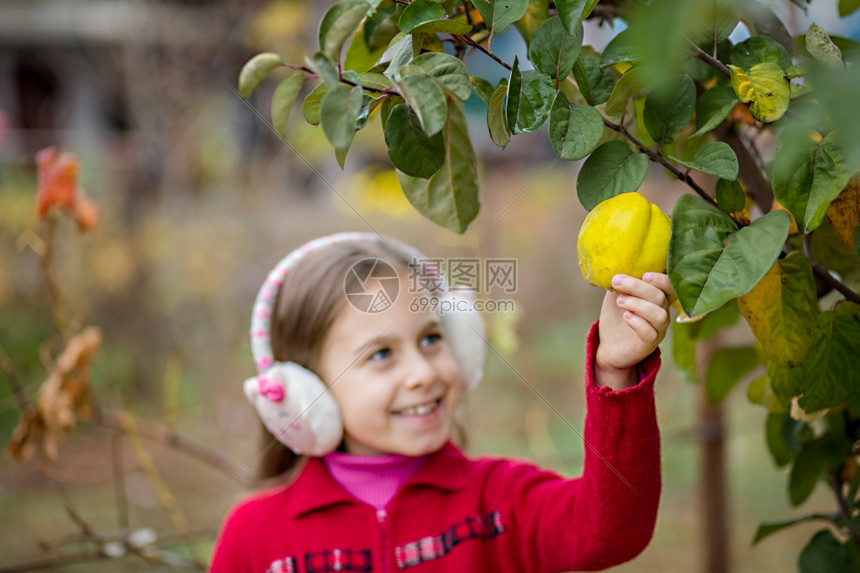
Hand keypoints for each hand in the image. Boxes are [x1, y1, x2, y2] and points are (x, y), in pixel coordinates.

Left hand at [595, 273, 675, 389]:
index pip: (671, 286)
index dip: (662, 278)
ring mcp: (658, 330)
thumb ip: (620, 280)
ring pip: (659, 315)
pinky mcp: (648, 345)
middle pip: (661, 297)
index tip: (643, 273)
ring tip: (620, 301)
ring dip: (638, 304)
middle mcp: (662, 313)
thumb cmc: (616, 317)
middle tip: (617, 281)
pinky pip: (650, 333)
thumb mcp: (616, 294)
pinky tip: (626, 316)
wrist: (609, 346)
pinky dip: (637, 322)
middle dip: (638, 286)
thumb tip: (616, 260)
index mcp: (657, 299)